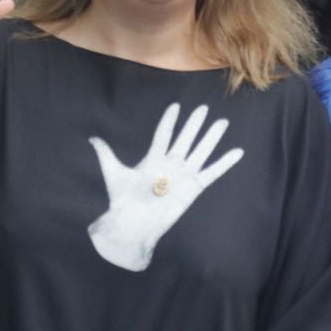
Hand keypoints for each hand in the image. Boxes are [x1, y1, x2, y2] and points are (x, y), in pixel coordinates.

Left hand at [87, 101, 244, 271]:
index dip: (169, 121)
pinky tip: (237, 152)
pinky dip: (225, 163)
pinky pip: (212, 172)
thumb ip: (106, 154)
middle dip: (194, 124)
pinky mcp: (194, 187)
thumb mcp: (113, 173)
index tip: (176, 106)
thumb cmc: (123, 201)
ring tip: (222, 122)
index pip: (164, 135)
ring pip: (201, 151)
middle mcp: (171, 164)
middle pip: (186, 138)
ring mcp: (184, 175)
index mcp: (153, 159)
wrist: (134, 224)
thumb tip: (93, 138)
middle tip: (203, 108)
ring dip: (211, 137)